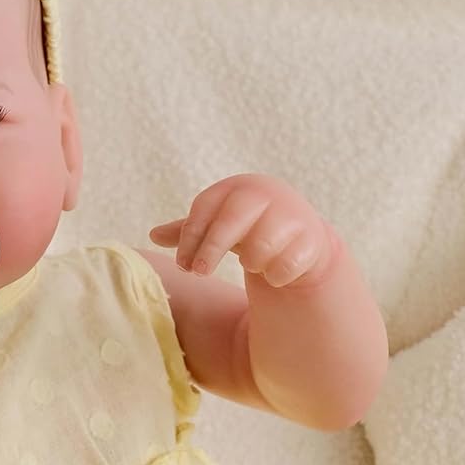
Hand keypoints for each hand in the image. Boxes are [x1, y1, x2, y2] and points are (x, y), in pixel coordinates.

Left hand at [149, 174, 336, 288]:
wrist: (300, 233)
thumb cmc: (249, 227)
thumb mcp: (219, 224)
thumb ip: (190, 230)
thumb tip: (153, 235)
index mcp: (238, 188)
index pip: (205, 207)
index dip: (190, 237)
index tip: (183, 263)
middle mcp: (266, 195)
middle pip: (230, 221)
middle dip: (211, 249)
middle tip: (199, 272)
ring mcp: (291, 215)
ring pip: (259, 248)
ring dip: (251, 262)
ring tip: (255, 261)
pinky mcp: (311, 240)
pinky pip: (283, 268)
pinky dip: (275, 276)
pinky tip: (277, 271)